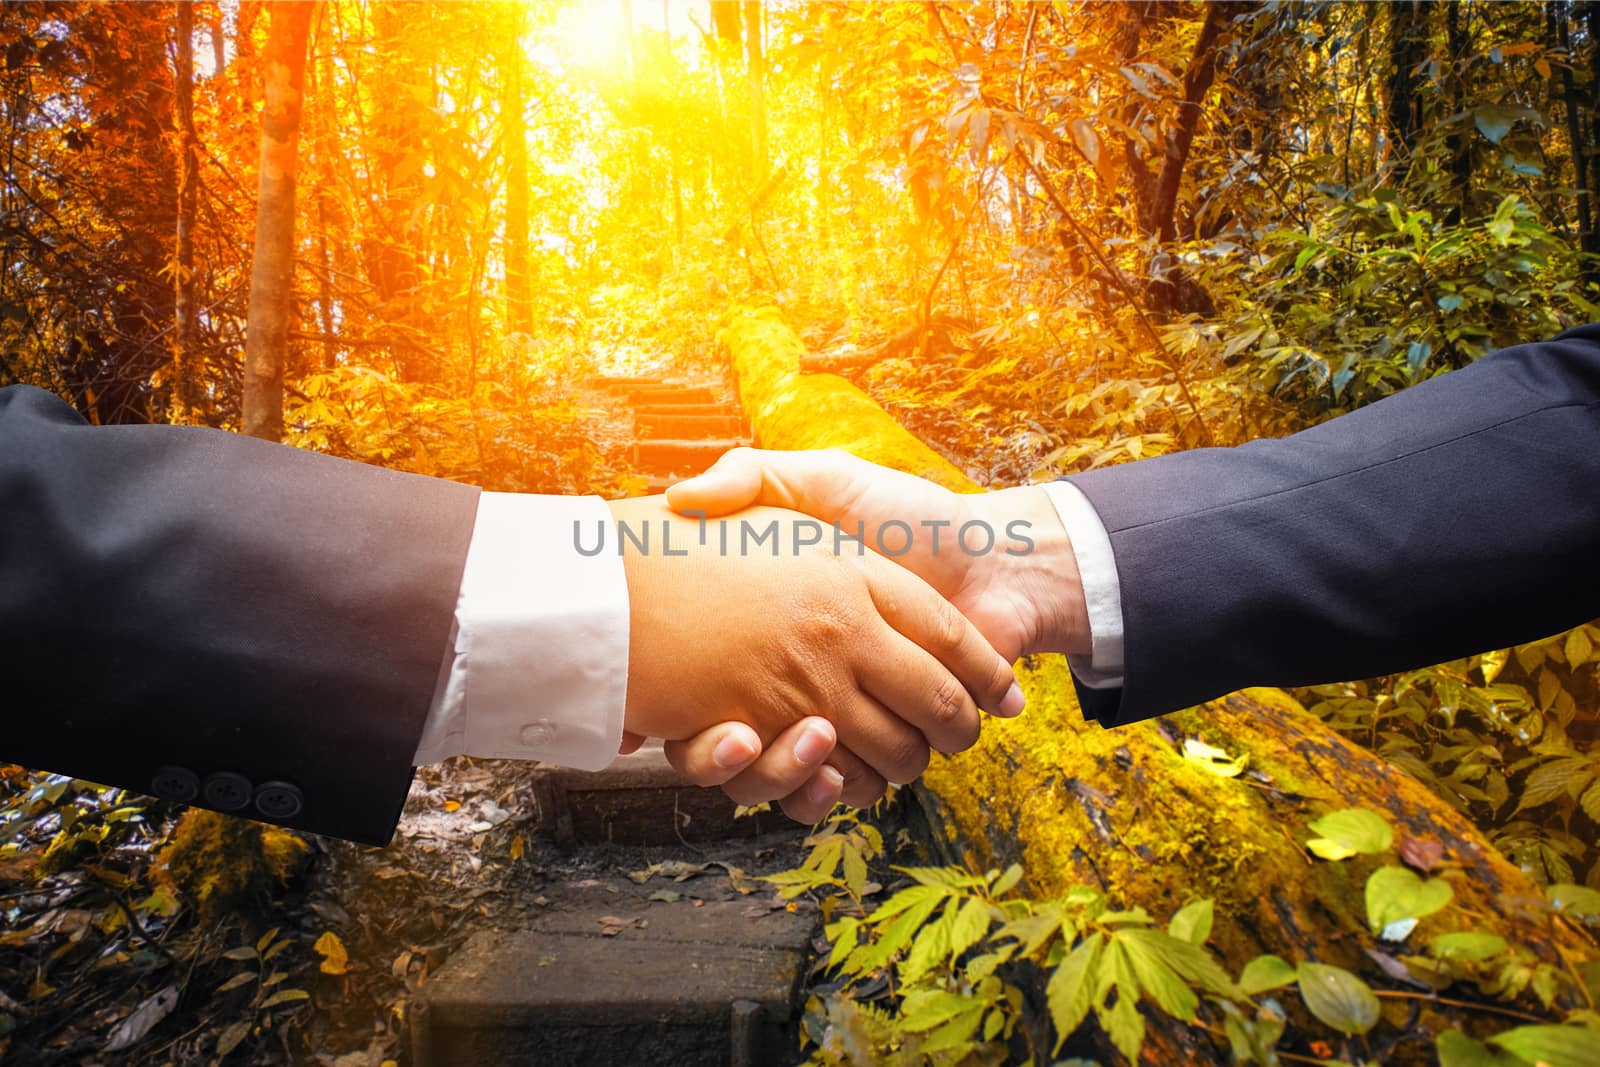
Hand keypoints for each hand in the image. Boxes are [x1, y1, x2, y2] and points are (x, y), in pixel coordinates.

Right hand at [656, 449, 1089, 812]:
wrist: (999, 561)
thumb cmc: (910, 516)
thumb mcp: (819, 479)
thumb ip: (751, 476)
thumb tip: (679, 498)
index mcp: (774, 623)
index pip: (699, 673)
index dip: (678, 691)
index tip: (667, 697)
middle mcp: (800, 673)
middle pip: (740, 735)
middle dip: (744, 746)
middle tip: (740, 733)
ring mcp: (836, 712)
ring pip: (778, 772)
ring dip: (784, 774)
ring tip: (803, 740)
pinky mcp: (876, 746)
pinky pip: (829, 793)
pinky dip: (824, 797)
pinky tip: (833, 778)